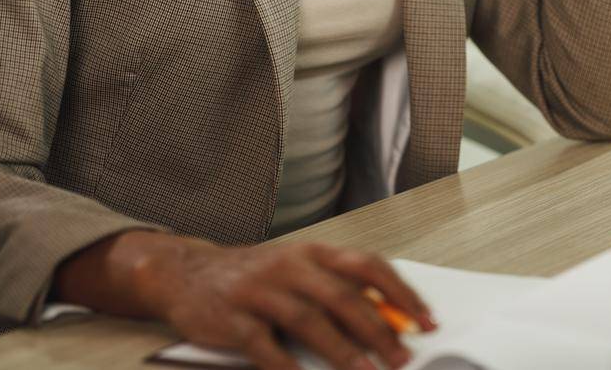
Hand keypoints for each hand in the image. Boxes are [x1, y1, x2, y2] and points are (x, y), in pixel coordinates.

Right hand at [58, 232, 434, 369]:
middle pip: (343, 297)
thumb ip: (337, 288)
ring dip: (343, 351)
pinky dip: (286, 365)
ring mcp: (258, 291)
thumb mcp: (298, 269)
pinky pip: (263, 345)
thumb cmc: (254, 276)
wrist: (185, 272)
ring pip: (309, 320)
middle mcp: (289, 266)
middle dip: (378, 331)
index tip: (425, 320)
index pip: (368, 266)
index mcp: (313, 252)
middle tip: (403, 357)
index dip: (400, 294)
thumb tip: (388, 318)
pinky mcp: (230, 318)